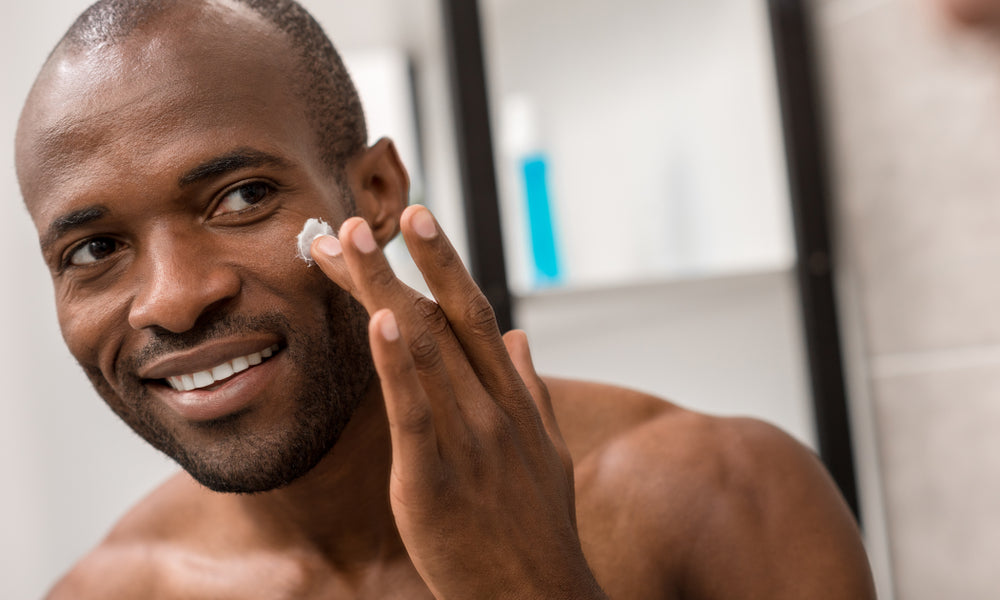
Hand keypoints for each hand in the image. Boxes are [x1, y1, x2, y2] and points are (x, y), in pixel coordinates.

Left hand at [311, 206, 606, 599]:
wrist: (541, 598)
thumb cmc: (538, 528)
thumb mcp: (547, 450)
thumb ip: (531, 389)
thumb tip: (520, 338)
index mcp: (513, 397)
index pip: (472, 312)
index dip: (441, 262)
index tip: (415, 221)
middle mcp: (493, 405)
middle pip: (441, 315)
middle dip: (405, 258)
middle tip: (371, 211)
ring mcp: (468, 438)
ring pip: (421, 346)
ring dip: (381, 286)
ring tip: (345, 241)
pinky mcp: (434, 478)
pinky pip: (413, 409)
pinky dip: (395, 360)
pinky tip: (379, 318)